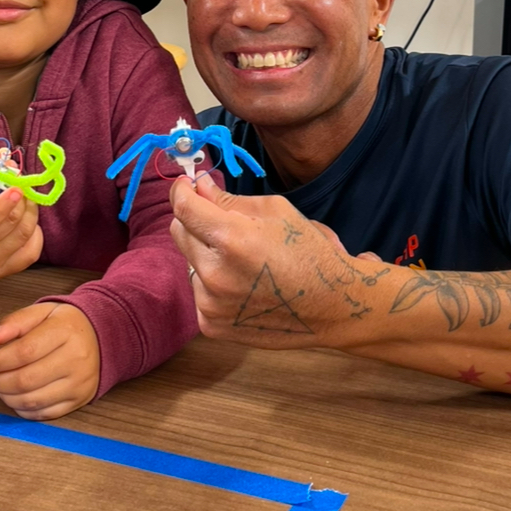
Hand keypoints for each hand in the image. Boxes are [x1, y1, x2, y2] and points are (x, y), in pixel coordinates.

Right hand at [0, 152, 43, 302]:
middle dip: (21, 199)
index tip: (16, 186)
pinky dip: (34, 234)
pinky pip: (29, 254)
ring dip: (29, 211)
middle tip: (19, 181)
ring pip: (22, 238)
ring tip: (22, 195)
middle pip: (7, 228)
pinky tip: (25, 218)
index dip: (2, 205)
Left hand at [0, 302, 100, 418]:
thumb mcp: (42, 312)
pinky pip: (44, 414)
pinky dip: (23, 409)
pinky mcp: (80, 400)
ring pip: (33, 400)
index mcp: (66, 331)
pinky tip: (15, 397)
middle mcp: (76, 358)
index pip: (25, 352)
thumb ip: (15, 322)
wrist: (102, 336)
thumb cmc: (64, 324)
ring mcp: (79, 382)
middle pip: (27, 379)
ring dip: (7, 397)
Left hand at [168, 174, 393, 348]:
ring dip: (206, 254)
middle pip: (179, 232)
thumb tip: (199, 186)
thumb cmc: (308, 253)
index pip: (183, 207)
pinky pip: (198, 292)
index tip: (185, 185)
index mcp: (231, 238)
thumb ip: (229, 199)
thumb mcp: (275, 212)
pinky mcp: (211, 325)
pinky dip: (212, 284)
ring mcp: (210, 303)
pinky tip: (242, 285)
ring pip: (189, 263)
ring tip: (242, 261)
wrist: (331, 306)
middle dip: (195, 220)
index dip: (181, 191)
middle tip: (220, 220)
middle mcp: (214, 273)